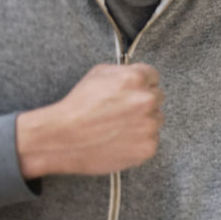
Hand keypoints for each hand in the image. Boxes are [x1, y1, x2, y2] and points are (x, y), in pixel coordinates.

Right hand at [16, 63, 165, 178]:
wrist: (62, 138)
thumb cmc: (77, 107)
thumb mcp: (97, 74)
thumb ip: (123, 72)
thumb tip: (137, 75)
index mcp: (135, 79)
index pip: (153, 76)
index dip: (142, 84)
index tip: (133, 91)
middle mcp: (146, 101)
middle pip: (157, 97)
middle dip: (144, 102)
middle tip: (123, 111)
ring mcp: (149, 126)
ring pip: (156, 120)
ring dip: (143, 122)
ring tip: (119, 127)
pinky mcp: (147, 147)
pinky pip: (151, 141)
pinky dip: (139, 142)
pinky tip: (120, 139)